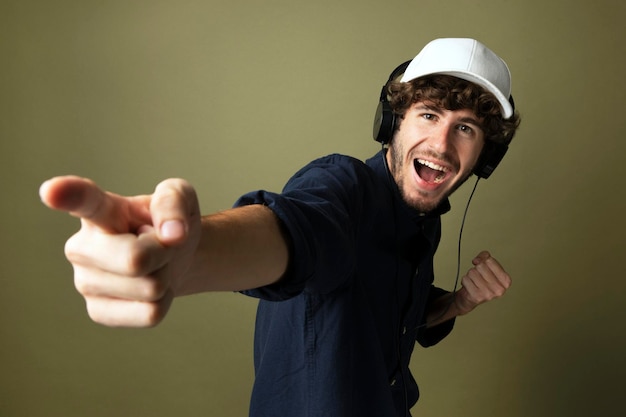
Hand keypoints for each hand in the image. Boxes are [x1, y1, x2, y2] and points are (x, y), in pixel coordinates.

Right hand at [39, 176, 200, 326]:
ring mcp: (84, 281)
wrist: (175, 256)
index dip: (67, 194)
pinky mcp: (97, 312)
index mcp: (100, 208)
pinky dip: (166, 300)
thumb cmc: (168, 221)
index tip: (51, 191)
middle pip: (136, 259)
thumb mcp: (181, 197)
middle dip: (164, 253)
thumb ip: (175, 202)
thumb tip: (173, 234)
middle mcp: (81, 246)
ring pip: (151, 287)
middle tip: (159, 244)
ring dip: (166, 275)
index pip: (82, 200)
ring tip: (153, 263)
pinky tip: (149, 287)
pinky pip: (152, 313)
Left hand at [454, 251, 510, 314]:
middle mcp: (499, 288)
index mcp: (506, 280)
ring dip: (470, 276)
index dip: (482, 259)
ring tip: (474, 282)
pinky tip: (469, 286)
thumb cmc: (481, 282)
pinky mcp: (477, 297)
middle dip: (476, 269)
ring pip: (472, 272)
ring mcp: (488, 294)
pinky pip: (466, 279)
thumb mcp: (488, 267)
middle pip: (480, 266)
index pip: (490, 260)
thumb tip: (478, 260)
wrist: (471, 299)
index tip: (481, 264)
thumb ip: (485, 257)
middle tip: (478, 277)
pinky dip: (464, 281)